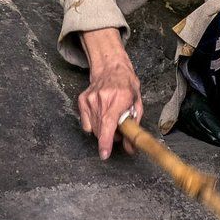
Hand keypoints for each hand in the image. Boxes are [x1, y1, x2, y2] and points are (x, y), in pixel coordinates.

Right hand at [78, 29, 142, 158]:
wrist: (111, 67)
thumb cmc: (127, 84)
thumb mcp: (137, 103)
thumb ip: (134, 126)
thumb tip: (131, 148)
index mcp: (119, 97)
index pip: (109, 122)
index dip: (106, 140)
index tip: (104, 153)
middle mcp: (102, 98)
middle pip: (101, 129)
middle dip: (110, 137)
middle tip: (118, 131)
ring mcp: (90, 99)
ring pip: (93, 128)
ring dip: (102, 131)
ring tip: (110, 119)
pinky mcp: (82, 100)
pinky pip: (86, 123)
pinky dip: (94, 124)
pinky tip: (101, 115)